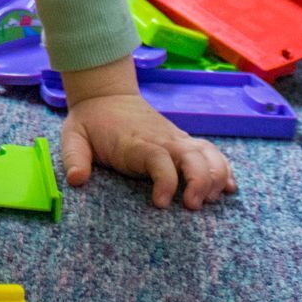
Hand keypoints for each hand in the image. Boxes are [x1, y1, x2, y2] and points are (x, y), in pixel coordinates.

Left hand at [57, 57, 236, 209]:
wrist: (107, 95)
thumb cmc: (92, 122)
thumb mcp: (73, 136)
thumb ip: (75, 157)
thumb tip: (77, 179)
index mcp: (136, 142)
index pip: (159, 159)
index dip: (165, 181)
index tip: (160, 204)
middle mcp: (162, 140)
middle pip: (194, 157)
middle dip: (201, 182)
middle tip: (192, 207)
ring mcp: (176, 140)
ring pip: (209, 154)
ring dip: (217, 177)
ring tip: (211, 200)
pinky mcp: (183, 142)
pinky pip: (211, 153)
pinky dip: (224, 169)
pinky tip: (228, 188)